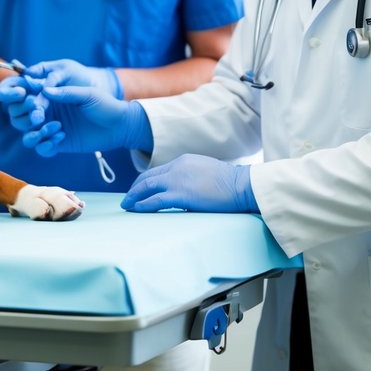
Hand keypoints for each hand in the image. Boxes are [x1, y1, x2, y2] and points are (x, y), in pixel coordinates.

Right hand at [0, 58, 123, 134]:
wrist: (119, 125)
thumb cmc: (104, 104)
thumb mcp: (87, 94)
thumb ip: (66, 92)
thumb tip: (44, 90)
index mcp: (50, 95)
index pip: (25, 95)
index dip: (20, 96)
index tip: (25, 97)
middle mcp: (46, 112)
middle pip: (19, 116)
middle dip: (25, 116)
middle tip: (39, 115)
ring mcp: (50, 129)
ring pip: (26, 134)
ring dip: (34, 132)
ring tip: (54, 128)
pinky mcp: (57, 144)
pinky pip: (41, 148)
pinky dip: (46, 144)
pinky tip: (62, 137)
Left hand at [121, 155, 255, 212]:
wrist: (243, 185)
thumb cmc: (231, 184)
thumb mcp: (206, 173)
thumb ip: (190, 178)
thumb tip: (182, 191)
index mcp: (183, 161)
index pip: (158, 171)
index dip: (145, 181)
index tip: (138, 189)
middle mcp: (177, 167)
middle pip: (147, 177)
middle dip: (134, 188)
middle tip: (127, 198)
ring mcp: (178, 180)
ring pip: (147, 187)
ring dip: (134, 197)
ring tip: (127, 205)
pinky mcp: (181, 194)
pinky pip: (155, 200)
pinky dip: (143, 205)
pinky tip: (137, 209)